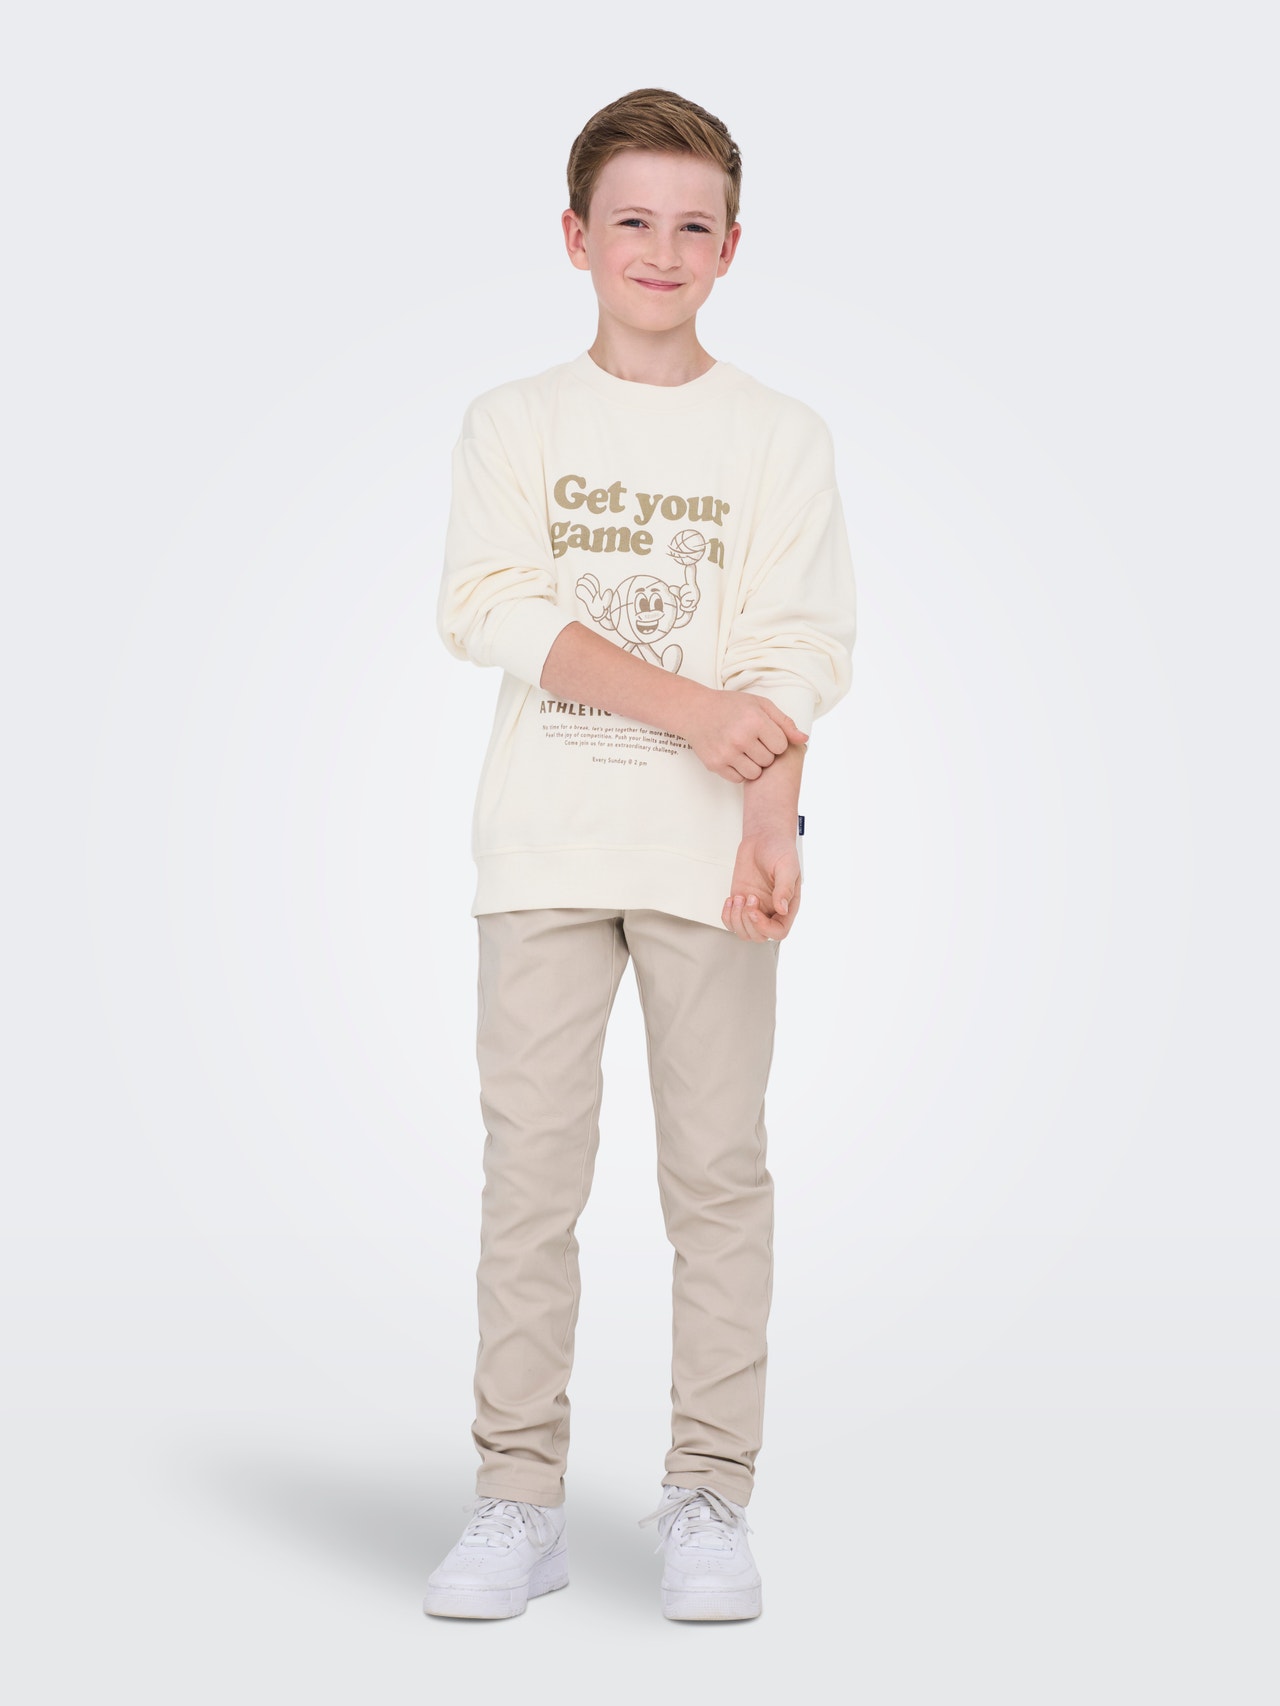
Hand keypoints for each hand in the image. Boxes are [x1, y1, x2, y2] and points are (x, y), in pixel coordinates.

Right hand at [683, 687, 808, 782]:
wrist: (695, 711)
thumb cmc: (729, 706)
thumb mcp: (760, 705)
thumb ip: (784, 722)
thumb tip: (804, 739)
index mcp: (754, 721)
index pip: (781, 746)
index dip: (775, 741)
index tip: (765, 734)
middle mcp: (740, 738)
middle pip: (768, 761)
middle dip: (764, 753)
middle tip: (751, 741)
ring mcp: (726, 753)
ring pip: (755, 773)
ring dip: (753, 764)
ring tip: (744, 749)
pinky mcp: (715, 764)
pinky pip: (738, 778)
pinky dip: (739, 770)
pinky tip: (733, 756)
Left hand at [722, 831, 802, 940]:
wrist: (764, 837)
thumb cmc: (779, 849)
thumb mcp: (786, 866)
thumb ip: (785, 888)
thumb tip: (782, 909)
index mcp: (788, 906)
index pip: (779, 932)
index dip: (765, 928)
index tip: (754, 911)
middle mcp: (772, 910)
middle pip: (759, 936)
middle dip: (748, 921)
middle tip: (748, 897)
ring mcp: (756, 907)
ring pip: (744, 931)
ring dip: (736, 919)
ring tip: (739, 897)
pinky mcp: (741, 902)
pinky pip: (732, 921)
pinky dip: (727, 915)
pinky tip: (730, 899)